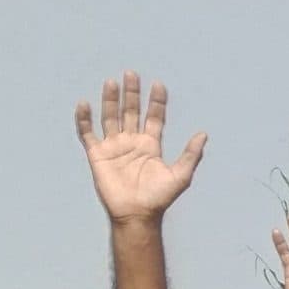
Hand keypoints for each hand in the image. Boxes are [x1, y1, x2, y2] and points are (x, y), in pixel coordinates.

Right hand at [76, 72, 206, 221]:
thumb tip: (203, 134)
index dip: (156, 102)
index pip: (154, 117)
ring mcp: (114, 147)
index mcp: (151, 145)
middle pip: (131, 112)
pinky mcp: (97, 154)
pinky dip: (84, 119)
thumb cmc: (159, 198)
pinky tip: (85, 103)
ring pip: (110, 117)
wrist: (137, 214)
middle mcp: (132, 142)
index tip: (159, 85)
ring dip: (110, 100)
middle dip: (131, 94)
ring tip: (112, 82)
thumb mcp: (181, 175)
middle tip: (131, 74)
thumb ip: (191, 154)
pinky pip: (87, 133)